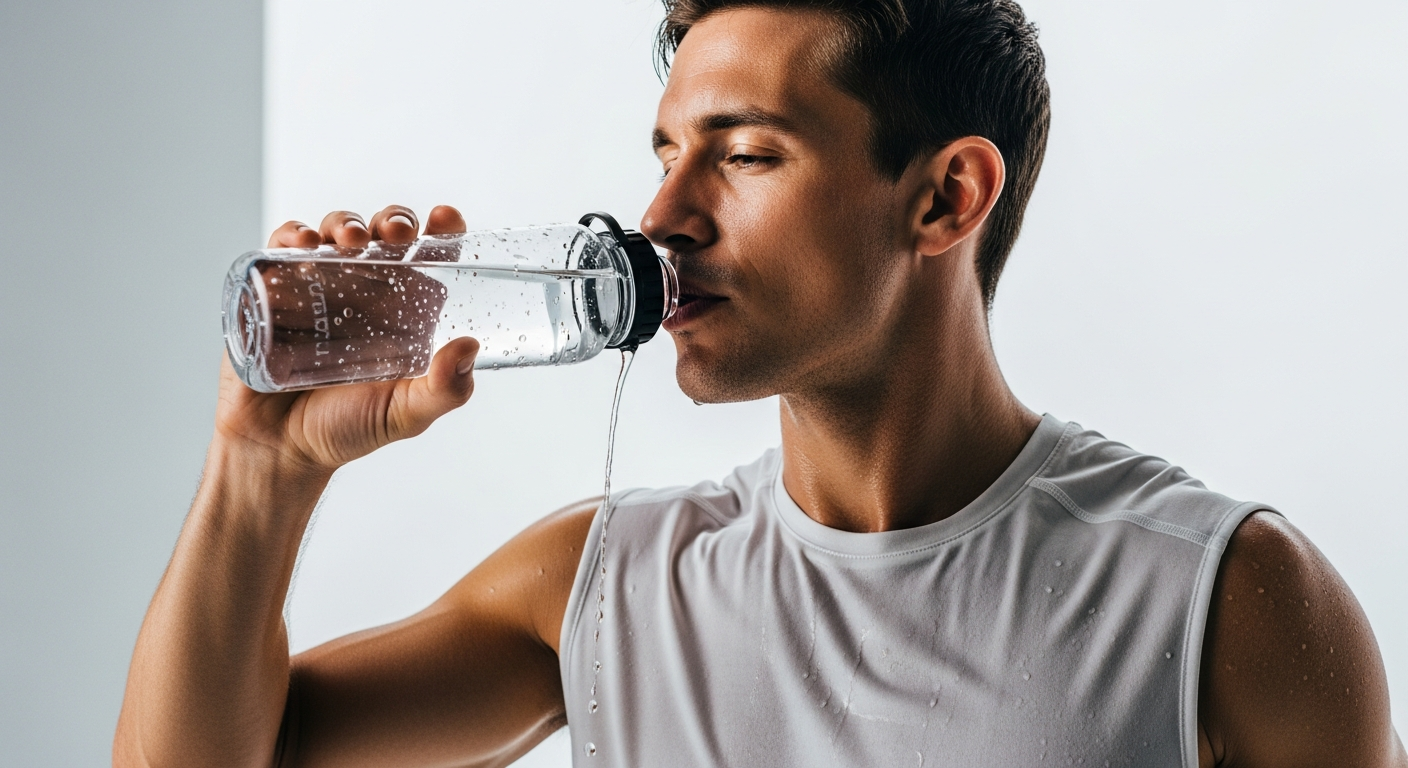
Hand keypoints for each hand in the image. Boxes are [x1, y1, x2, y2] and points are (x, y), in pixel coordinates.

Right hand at [215, 204, 476, 470]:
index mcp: (403, 311)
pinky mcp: (273, 290)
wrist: (276, 450)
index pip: (429, 258)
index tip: (445, 218)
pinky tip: (300, 243)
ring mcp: (318, 287)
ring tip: (347, 240)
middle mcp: (364, 292)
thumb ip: (444, 389)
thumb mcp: (406, 414)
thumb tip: (470, 346)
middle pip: (383, 236)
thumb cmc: (345, 430)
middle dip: (392, 220)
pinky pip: (281, 249)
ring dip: (343, 222)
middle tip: (395, 234)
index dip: (441, 231)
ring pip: (334, 233)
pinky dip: (290, 235)